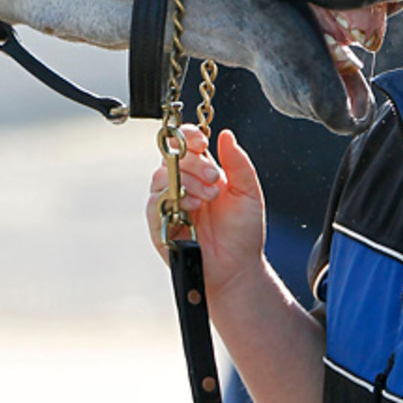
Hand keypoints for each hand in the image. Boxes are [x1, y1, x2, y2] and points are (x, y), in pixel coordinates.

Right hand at [146, 125, 265, 295]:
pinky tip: (192, 208)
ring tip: (209, 197)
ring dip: (186, 181)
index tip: (203, 143)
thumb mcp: (248, 192)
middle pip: (170, 156)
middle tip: (214, 179)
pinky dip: (173, 199)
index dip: (189, 137)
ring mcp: (168, 203)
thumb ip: (238, 162)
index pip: (185, 143)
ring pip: (161, 176)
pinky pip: (154, 202)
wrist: (238, 268)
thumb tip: (226, 134)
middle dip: (193, 163)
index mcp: (201, 172)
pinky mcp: (158, 224)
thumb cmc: (243, 232)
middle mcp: (181, 183)